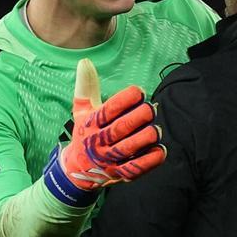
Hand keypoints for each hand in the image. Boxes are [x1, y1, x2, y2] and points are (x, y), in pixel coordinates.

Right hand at [43, 58, 165, 206]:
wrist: (76, 171)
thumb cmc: (85, 133)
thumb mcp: (81, 110)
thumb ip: (86, 86)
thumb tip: (85, 61)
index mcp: (90, 124)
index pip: (107, 110)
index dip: (124, 100)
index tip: (139, 91)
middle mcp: (98, 142)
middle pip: (118, 129)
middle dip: (137, 118)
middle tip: (151, 108)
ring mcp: (108, 160)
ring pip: (127, 149)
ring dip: (144, 139)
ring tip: (156, 130)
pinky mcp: (119, 175)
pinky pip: (134, 169)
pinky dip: (148, 162)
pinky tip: (160, 151)